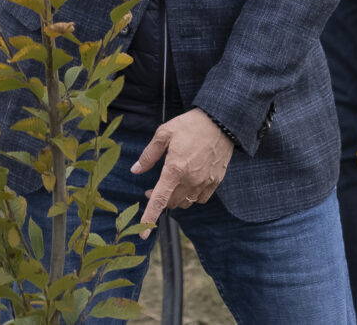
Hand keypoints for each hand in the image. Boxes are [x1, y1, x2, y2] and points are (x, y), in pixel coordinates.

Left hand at [131, 108, 233, 238]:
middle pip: (171, 202)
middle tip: (152, 188)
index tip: (143, 234)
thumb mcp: (164, 133)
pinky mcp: (215, 182)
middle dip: (159, 199)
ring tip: (170, 184)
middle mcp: (190, 180)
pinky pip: (199, 198)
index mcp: (174, 169)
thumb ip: (148, 155)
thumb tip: (135, 170)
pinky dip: (190, 196)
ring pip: (185, 202)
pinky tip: (187, 183)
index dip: (149, 217)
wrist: (221, 122)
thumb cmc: (190, 125)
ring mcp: (204, 183)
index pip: (159, 200)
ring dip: (174, 198)